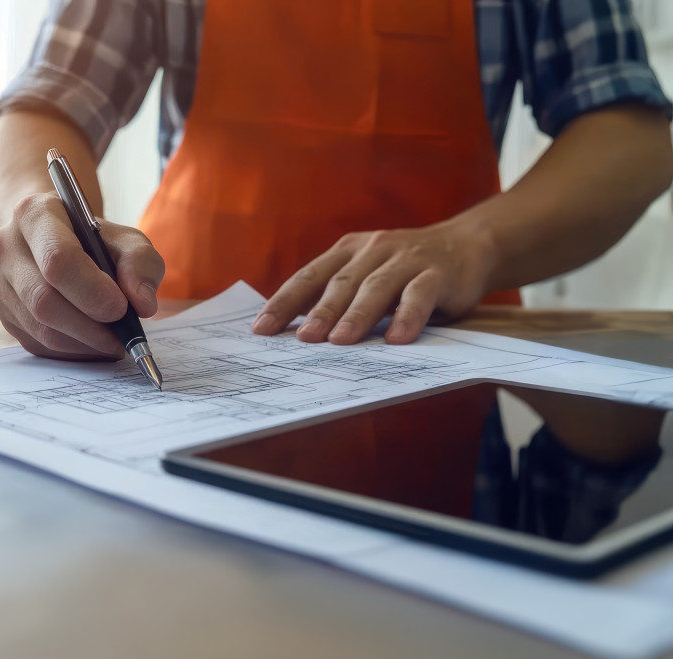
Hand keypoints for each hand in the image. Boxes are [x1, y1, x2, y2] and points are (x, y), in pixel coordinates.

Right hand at [0, 192, 164, 359]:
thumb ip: (141, 264)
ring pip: (41, 328)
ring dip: (84, 342)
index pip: (58, 259)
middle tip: (122, 335)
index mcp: (34, 214)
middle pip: (43, 299)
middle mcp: (6, 246)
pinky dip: (73, 350)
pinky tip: (93, 342)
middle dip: (89, 325)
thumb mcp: (126, 239)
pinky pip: (38, 344)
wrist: (56, 241)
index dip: (91, 290)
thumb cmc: (93, 239)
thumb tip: (141, 304)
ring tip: (114, 340)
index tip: (121, 308)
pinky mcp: (4, 313)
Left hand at [251, 222, 497, 344]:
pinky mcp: (438, 273)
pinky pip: (419, 295)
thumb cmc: (404, 270)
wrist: (467, 245)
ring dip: (357, 315)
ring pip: (376, 287)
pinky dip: (407, 316)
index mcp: (347, 252)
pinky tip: (396, 339)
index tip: (261, 329)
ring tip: (340, 341)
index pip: (309, 277)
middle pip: (340, 283)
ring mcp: (406, 259)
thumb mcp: (367, 274)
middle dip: (319, 312)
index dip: (284, 302)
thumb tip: (296, 333)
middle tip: (302, 339)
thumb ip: (338, 295)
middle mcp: (373, 250)